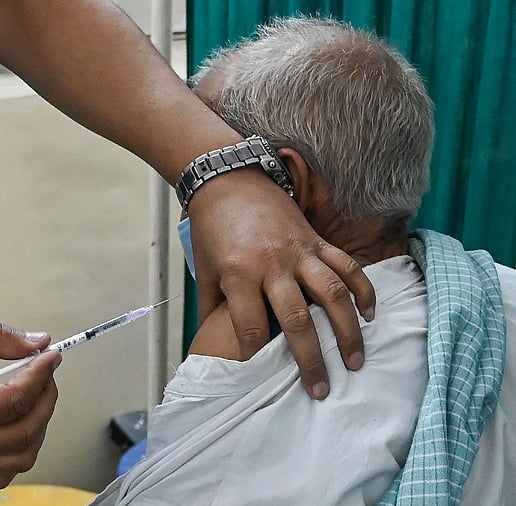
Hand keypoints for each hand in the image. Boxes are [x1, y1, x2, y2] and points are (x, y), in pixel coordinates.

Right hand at [0, 323, 59, 487]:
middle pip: (24, 432)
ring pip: (19, 459)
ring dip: (37, 426)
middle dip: (45, 397)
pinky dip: (20, 449)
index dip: (40, 375)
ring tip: (33, 393)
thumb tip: (37, 342)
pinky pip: (0, 471)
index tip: (51, 355)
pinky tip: (16, 420)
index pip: (13, 401)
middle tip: (45, 369)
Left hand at [188, 170, 374, 399]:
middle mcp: (272, 265)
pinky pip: (347, 266)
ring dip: (347, 330)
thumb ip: (213, 308)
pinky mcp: (316, 240)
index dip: (258, 354)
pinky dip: (362, 290)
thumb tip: (213, 346)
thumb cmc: (212, 230)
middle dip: (310, 359)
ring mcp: (299, 251)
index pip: (252, 327)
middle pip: (297, 320)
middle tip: (320, 391)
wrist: (228, 180)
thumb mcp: (205, 270)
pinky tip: (370, 314)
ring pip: (331, 294)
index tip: (264, 374)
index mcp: (239, 274)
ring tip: (356, 361)